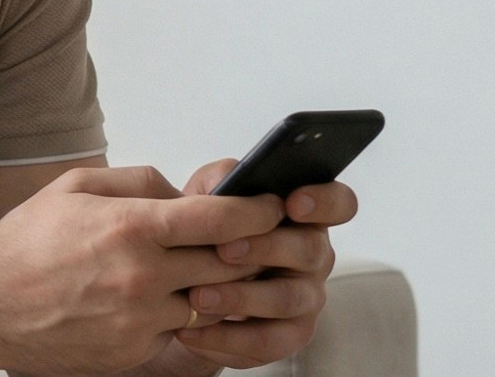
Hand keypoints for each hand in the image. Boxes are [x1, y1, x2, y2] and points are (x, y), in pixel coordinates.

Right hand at [0, 165, 284, 375]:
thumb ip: (137, 180)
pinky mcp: (136, 349)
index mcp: (130, 226)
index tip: (270, 205)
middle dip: (247, 249)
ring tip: (199, 268)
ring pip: (212, 301)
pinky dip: (181, 312)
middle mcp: (142, 275)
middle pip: (230, 263)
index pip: (222, 219)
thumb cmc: (23, 246)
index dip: (258, 210)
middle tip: (249, 238)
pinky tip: (160, 297)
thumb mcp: (73, 187)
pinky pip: (181, 329)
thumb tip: (182, 193)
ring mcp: (141, 318)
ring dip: (215, 284)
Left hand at [167, 158, 358, 369]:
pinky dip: (226, 337)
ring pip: (287, 299)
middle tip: (222, 249)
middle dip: (264, 248)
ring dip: (241, 297)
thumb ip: (220, 182)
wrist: (182, 288)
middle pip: (308, 250)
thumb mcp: (204, 198)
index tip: (293, 203)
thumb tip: (227, 180)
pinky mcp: (288, 335)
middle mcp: (313, 256)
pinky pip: (267, 341)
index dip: (324, 201)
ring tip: (197, 296)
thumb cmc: (204, 233)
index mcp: (302, 217)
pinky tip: (191, 331)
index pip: (338, 203)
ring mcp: (305, 297)